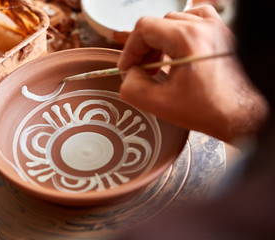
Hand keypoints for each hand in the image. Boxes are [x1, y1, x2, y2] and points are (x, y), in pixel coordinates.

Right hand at [117, 5, 267, 141]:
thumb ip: (132, 88)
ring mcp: (216, 28)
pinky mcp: (222, 33)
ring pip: (175, 21)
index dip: (130, 49)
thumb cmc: (210, 111)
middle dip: (144, 47)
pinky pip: (195, 20)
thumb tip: (129, 74)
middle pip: (158, 24)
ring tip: (159, 61)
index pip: (144, 28)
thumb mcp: (160, 105)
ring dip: (160, 40)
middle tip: (142, 68)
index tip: (128, 67)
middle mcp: (205, 27)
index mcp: (188, 39)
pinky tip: (178, 50)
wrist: (241, 116)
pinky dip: (180, 32)